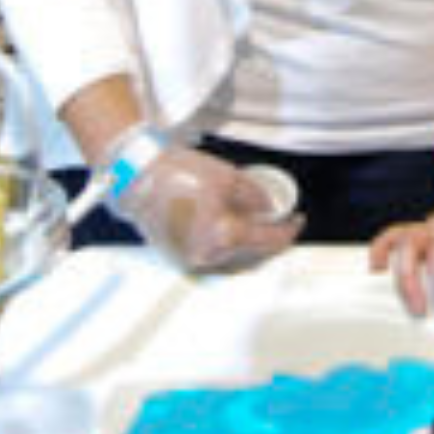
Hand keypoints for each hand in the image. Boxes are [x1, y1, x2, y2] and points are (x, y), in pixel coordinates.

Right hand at [119, 146, 301, 274]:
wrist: (137, 177)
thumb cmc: (178, 173)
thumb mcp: (228, 176)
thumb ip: (256, 197)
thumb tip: (270, 211)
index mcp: (222, 235)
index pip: (269, 240)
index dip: (288, 230)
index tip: (296, 220)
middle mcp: (207, 254)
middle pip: (253, 255)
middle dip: (270, 239)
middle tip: (280, 224)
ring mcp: (192, 259)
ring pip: (234, 259)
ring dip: (250, 245)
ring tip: (257, 225)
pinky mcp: (179, 258)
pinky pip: (214, 257)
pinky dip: (228, 247)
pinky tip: (232, 230)